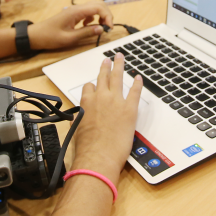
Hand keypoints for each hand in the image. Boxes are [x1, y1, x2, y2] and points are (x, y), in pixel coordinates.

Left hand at [26, 2, 113, 50]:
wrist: (36, 35)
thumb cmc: (50, 37)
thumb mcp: (69, 38)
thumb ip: (86, 33)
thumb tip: (101, 29)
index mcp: (76, 12)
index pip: (99, 7)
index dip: (108, 16)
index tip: (109, 28)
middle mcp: (77, 8)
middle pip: (99, 4)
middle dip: (107, 14)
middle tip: (108, 28)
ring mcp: (75, 10)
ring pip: (94, 7)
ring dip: (101, 15)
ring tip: (101, 28)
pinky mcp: (73, 14)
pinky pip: (88, 12)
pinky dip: (94, 17)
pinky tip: (89, 26)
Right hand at [73, 54, 142, 181]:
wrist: (98, 157)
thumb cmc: (86, 148)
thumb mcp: (76, 130)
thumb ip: (79, 120)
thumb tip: (78, 119)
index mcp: (86, 102)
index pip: (88, 87)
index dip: (92, 87)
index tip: (94, 88)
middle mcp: (100, 97)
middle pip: (103, 77)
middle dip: (105, 67)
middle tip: (107, 60)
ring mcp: (116, 101)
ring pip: (117, 77)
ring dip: (119, 66)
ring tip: (120, 58)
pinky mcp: (129, 109)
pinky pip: (135, 91)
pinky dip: (137, 84)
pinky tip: (138, 78)